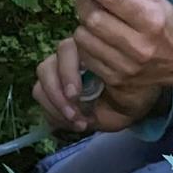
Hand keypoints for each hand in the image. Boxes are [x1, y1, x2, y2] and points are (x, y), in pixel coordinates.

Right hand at [33, 36, 162, 133]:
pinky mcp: (49, 92)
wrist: (127, 108)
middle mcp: (68, 58)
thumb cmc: (132, 93)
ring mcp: (56, 74)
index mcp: (88, 49)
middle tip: (73, 114)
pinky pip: (41, 100)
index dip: (67, 74)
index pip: (66, 51)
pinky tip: (72, 123)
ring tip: (76, 122)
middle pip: (47, 68)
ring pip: (40, 85)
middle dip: (57, 95)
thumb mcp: (131, 90)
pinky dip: (53, 115)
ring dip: (55, 107)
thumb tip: (96, 83)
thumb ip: (116, 84)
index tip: (76, 96)